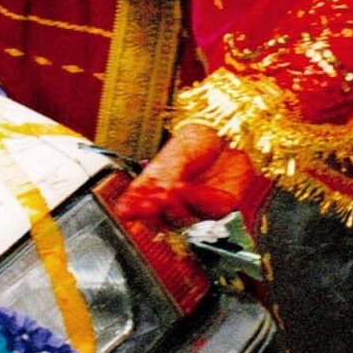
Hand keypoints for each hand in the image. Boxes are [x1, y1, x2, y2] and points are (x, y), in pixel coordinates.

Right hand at [116, 124, 256, 227]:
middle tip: (147, 203)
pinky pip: (206, 211)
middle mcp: (177, 204)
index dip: (134, 211)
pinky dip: (193, 200)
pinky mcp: (221, 209)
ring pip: (182, 220)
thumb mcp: (173, 158)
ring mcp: (199, 209)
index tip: (125, 211)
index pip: (141, 207)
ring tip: (166, 193)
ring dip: (172, 208)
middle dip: (153, 213)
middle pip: (161, 220)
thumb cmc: (197, 143)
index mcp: (159, 191)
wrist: (228, 132)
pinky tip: (183, 189)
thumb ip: (161, 180)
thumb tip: (141, 200)